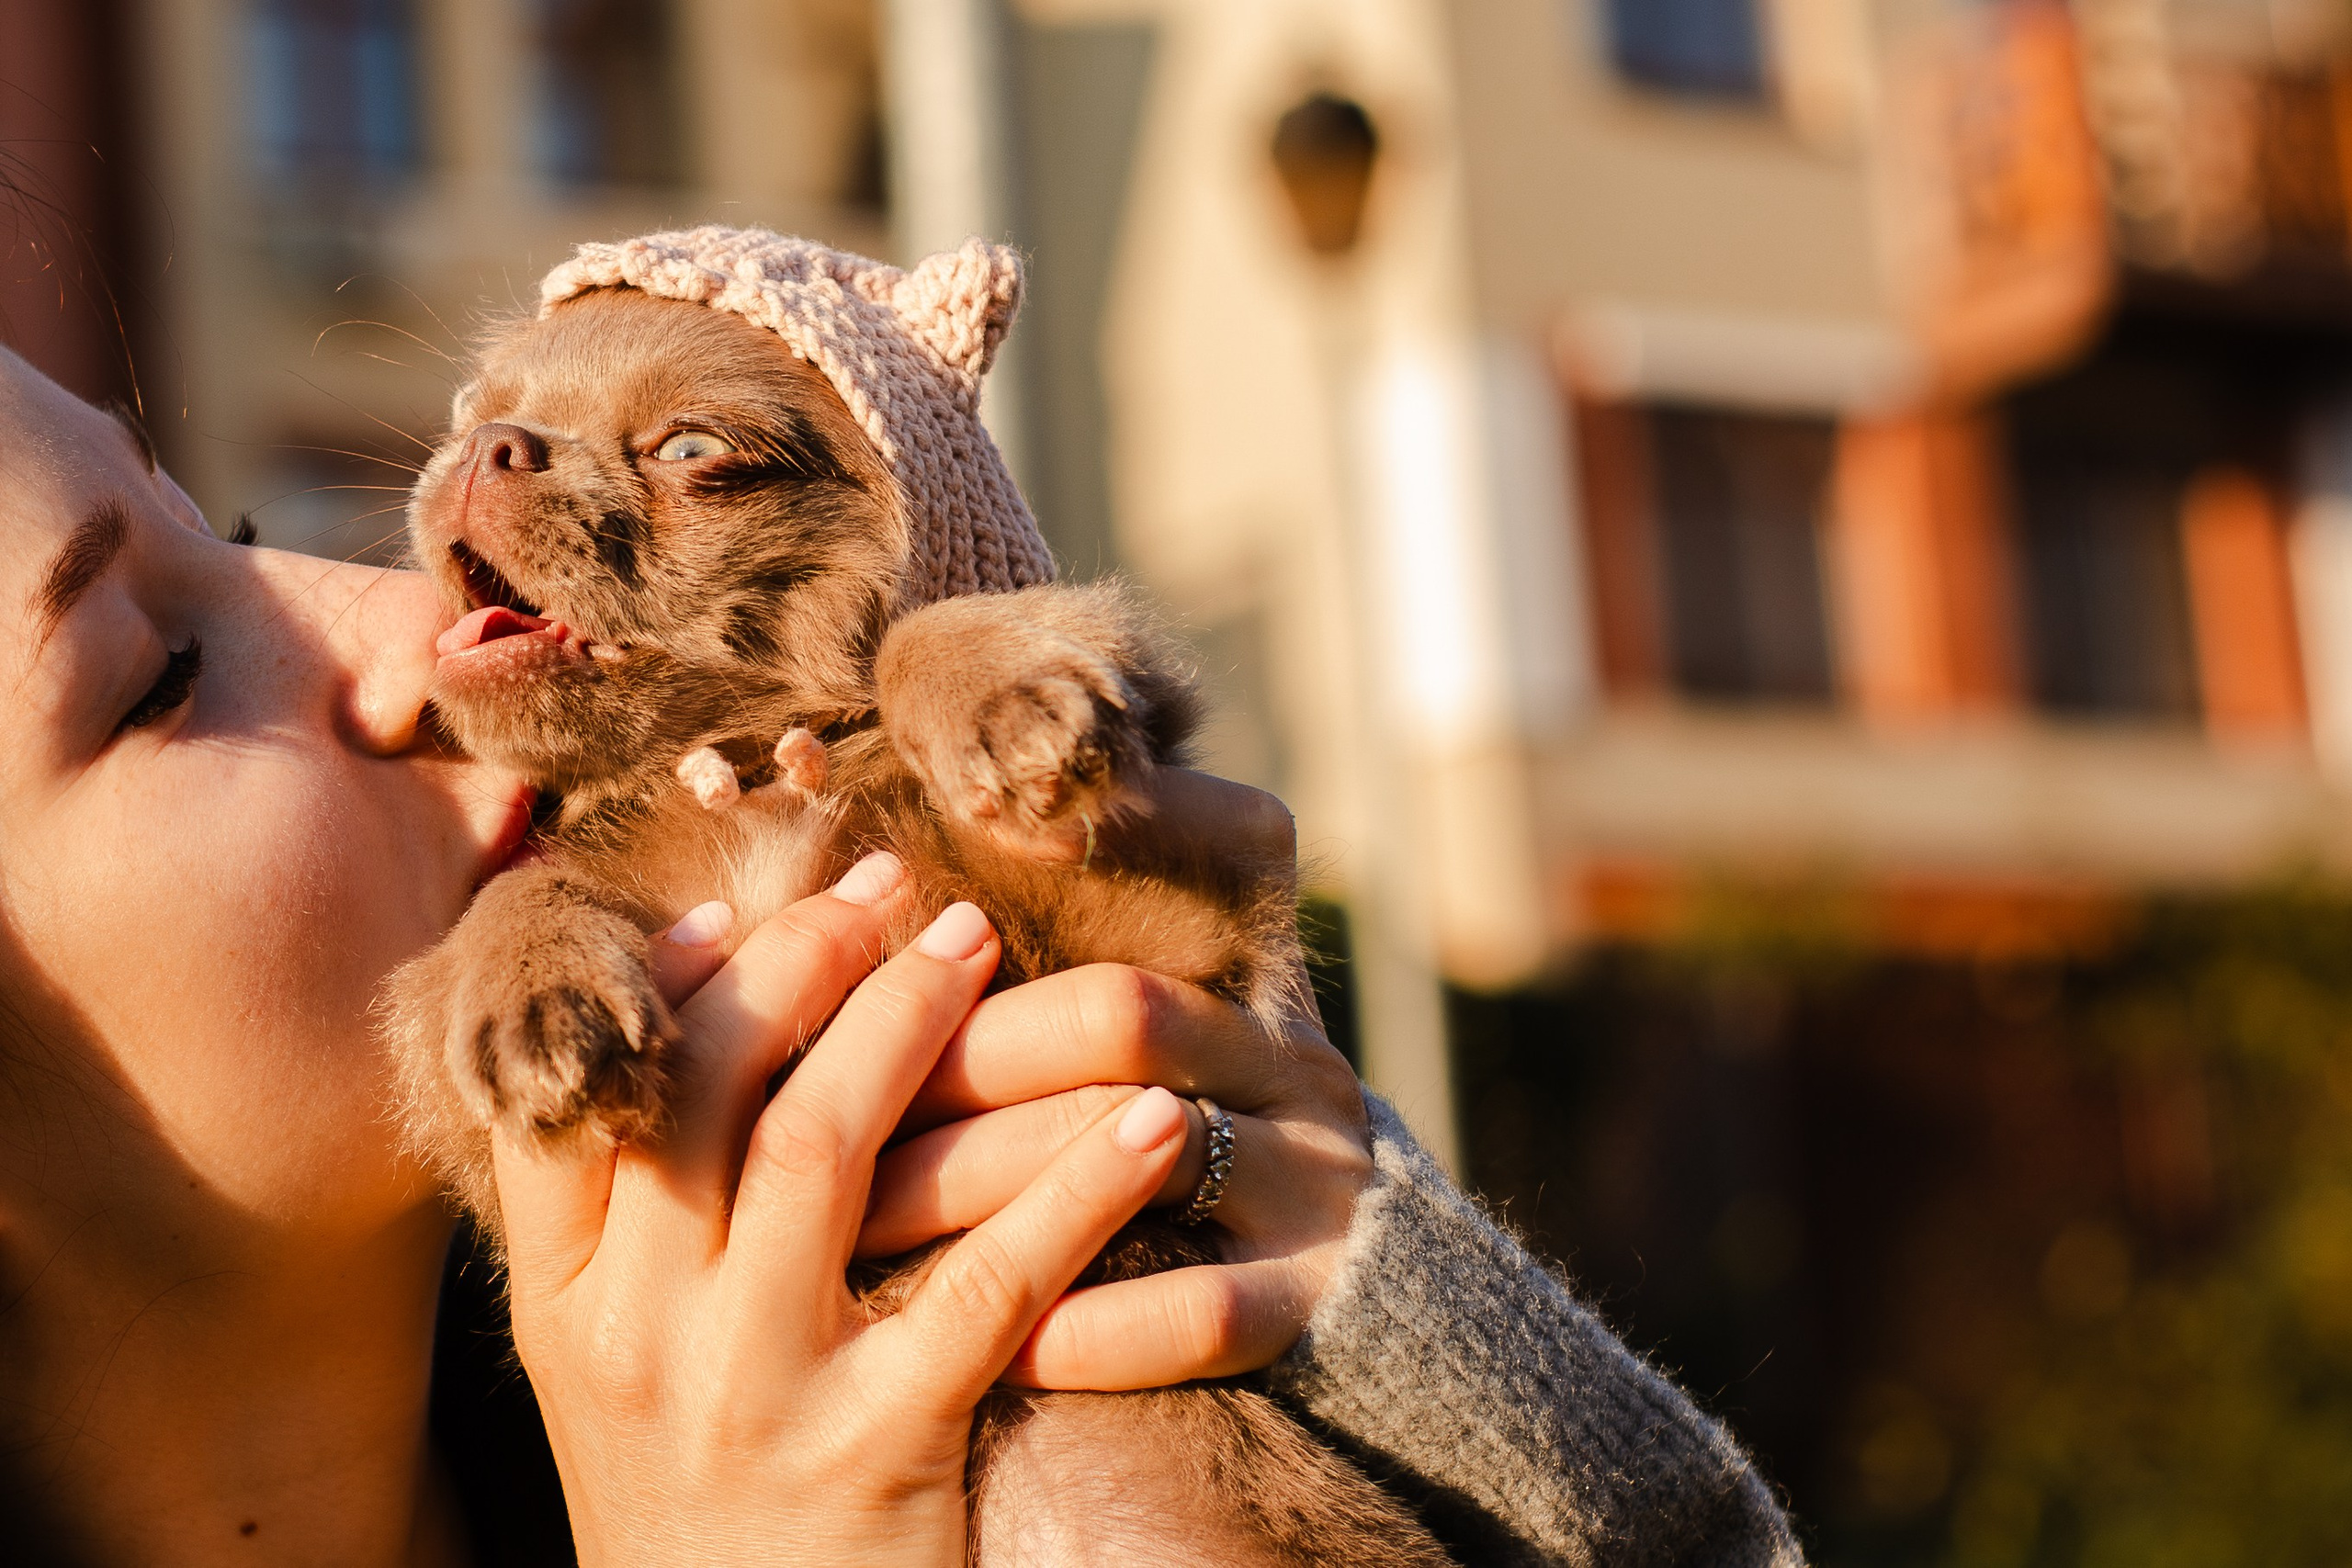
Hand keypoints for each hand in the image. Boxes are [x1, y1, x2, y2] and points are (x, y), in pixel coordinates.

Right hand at [493, 860, 1190, 1567]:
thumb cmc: (701, 1491)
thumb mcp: (618, 1363)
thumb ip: (640, 1211)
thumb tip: (703, 991)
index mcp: (562, 1304)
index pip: (592, 1094)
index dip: (676, 982)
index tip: (760, 905)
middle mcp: (632, 1336)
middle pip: (712, 1093)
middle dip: (808, 965)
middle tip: (897, 888)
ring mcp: (750, 1393)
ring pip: (824, 1153)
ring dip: (915, 1028)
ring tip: (986, 947)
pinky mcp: (876, 1451)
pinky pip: (986, 1286)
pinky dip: (1075, 1190)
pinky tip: (1151, 1124)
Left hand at [859, 768, 1374, 1388]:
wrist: (1388, 1310)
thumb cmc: (1214, 1170)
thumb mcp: (1175, 1057)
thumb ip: (1074, 985)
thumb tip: (899, 877)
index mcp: (1240, 988)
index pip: (1084, 916)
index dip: (957, 965)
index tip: (830, 994)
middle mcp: (1291, 1065)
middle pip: (1118, 1016)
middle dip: (951, 1066)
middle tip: (805, 1119)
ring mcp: (1318, 1184)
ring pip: (1151, 1150)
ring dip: (987, 1191)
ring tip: (852, 1232)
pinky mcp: (1321, 1304)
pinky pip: (1198, 1310)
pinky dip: (1089, 1331)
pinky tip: (993, 1351)